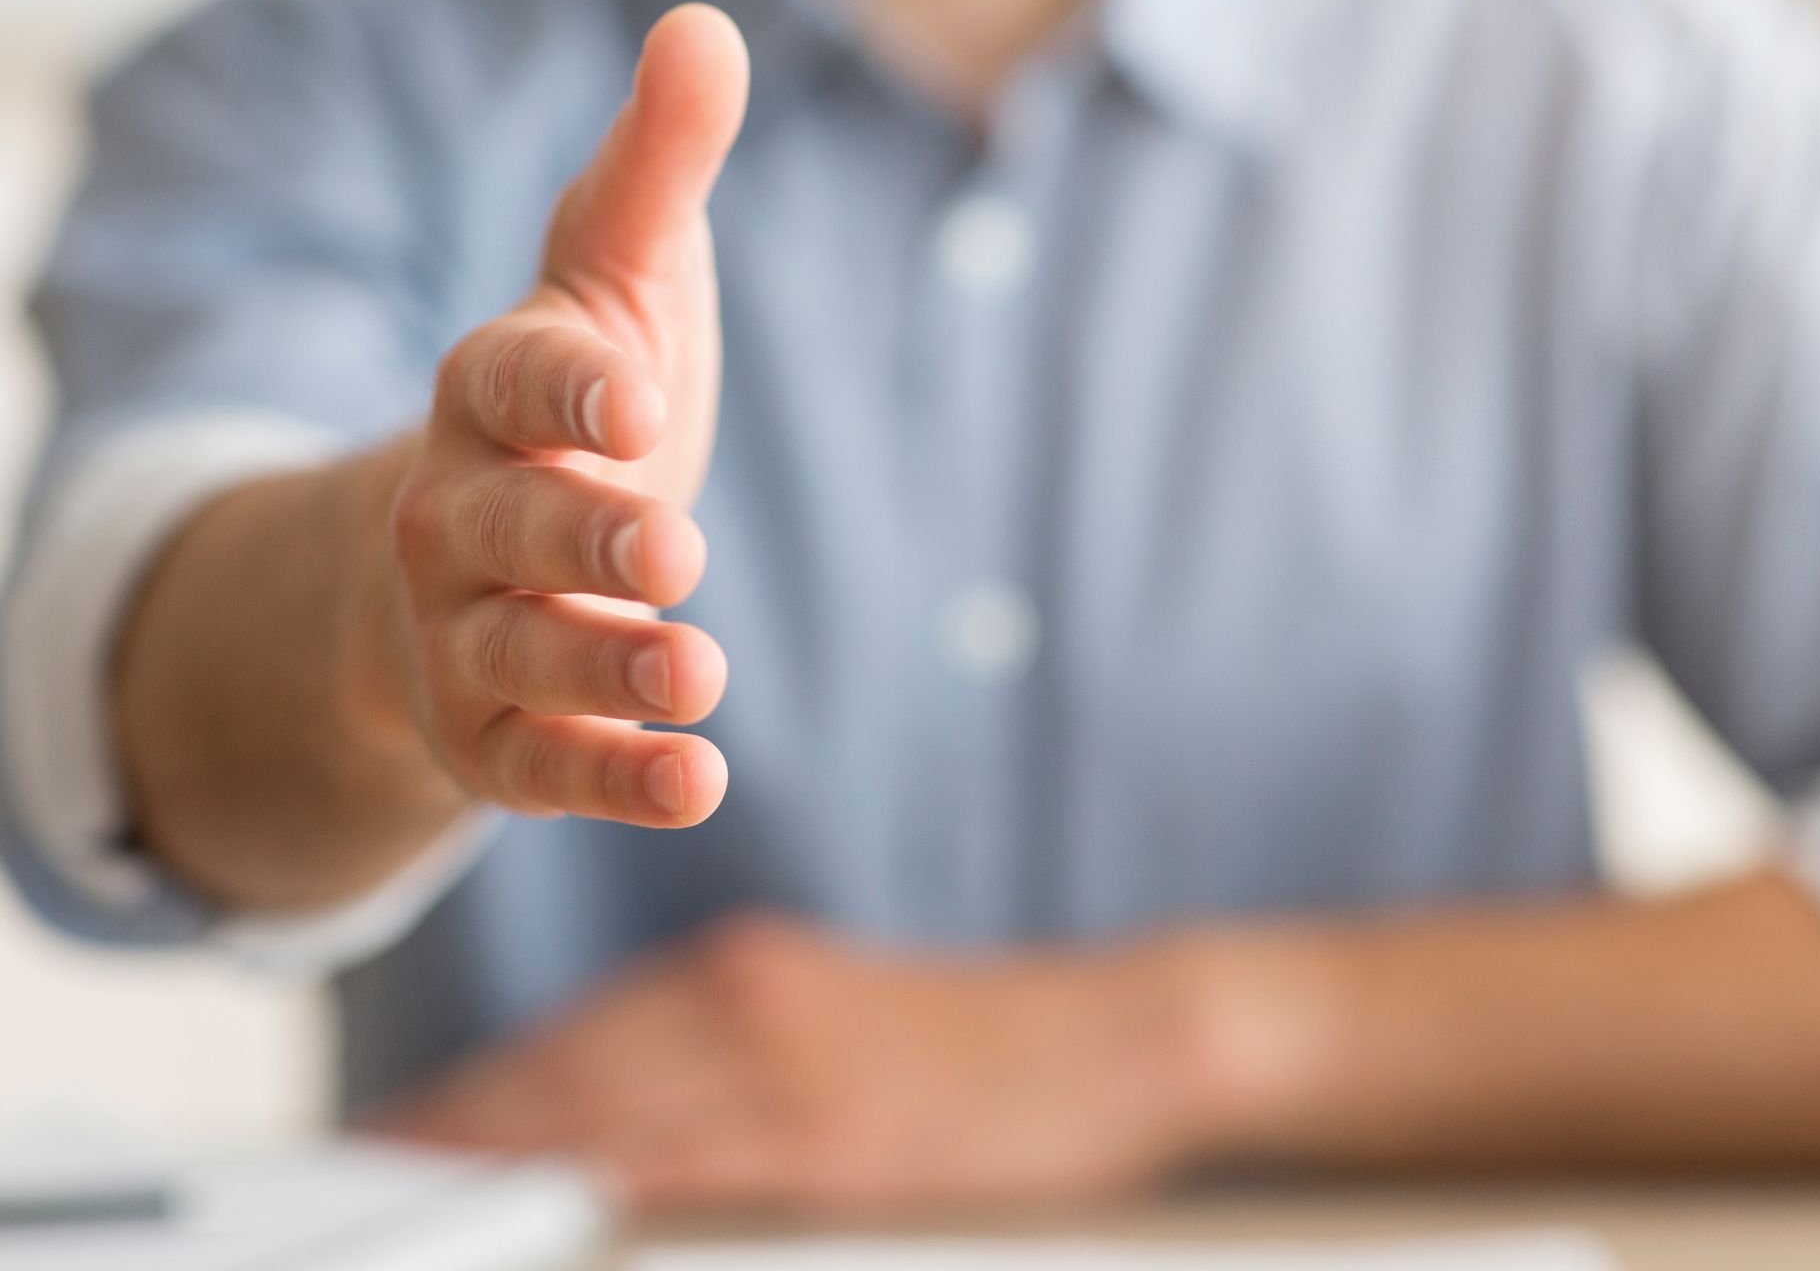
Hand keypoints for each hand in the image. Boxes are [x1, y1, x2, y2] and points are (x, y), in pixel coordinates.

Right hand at [373, 4, 749, 828]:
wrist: (480, 553)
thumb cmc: (574, 398)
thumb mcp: (616, 275)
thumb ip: (656, 166)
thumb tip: (707, 24)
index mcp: (492, 389)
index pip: (510, 379)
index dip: (566, 388)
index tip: (634, 394)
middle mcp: (460, 512)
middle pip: (506, 526)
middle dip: (582, 537)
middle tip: (672, 546)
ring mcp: (468, 630)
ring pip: (520, 652)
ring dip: (603, 664)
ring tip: (697, 671)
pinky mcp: (500, 733)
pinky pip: (545, 764)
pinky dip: (614, 776)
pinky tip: (698, 783)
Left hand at [382, 915, 1215, 1217]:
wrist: (1112, 1030)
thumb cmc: (968, 1040)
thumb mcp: (833, 1018)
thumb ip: (728, 1055)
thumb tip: (618, 1114)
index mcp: (743, 972)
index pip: (580, 1034)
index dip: (479, 1084)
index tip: (393, 1132)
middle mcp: (749, 1002)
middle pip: (573, 1066)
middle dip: (462, 1120)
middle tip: (362, 1164)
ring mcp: (794, 1065)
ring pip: (616, 1104)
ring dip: (505, 1146)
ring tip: (412, 1183)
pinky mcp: (843, 1130)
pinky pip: (706, 1153)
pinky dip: (619, 1170)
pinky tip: (562, 1192)